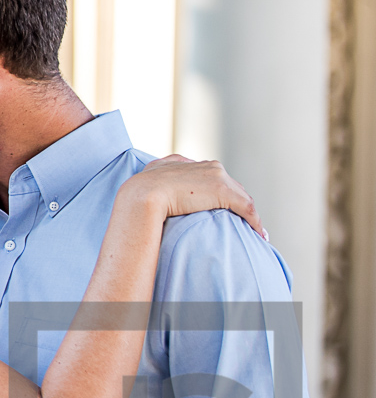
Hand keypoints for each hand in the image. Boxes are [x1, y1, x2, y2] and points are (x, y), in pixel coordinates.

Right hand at [127, 155, 266, 237]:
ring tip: (253, 229)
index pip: (210, 176)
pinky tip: (259, 234)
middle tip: (240, 221)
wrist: (142, 195)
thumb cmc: (139, 195)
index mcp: (185, 163)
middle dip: (236, 202)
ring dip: (247, 213)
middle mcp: (205, 166)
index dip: (216, 194)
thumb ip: (157, 182)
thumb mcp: (147, 184)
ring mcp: (216, 177)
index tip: (220, 209)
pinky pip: (247, 208)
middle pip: (229, 185)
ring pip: (240, 196)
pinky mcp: (224, 192)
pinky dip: (255, 221)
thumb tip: (153, 195)